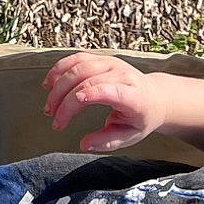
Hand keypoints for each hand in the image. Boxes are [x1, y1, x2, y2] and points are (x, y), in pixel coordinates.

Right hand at [41, 53, 165, 152]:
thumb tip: (84, 144)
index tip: (74, 102)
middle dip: (66, 100)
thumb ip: (107, 141)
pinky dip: (59, 69)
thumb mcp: (130, 136)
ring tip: (49, 107)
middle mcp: (122, 74)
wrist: (154, 97)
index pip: (110, 89)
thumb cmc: (142, 117)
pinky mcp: (100, 59)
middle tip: (55, 121)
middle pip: (87, 80)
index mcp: (133, 95)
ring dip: (58, 86)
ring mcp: (110, 63)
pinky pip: (76, 59)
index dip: (92, 93)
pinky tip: (49, 84)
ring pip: (78, 67)